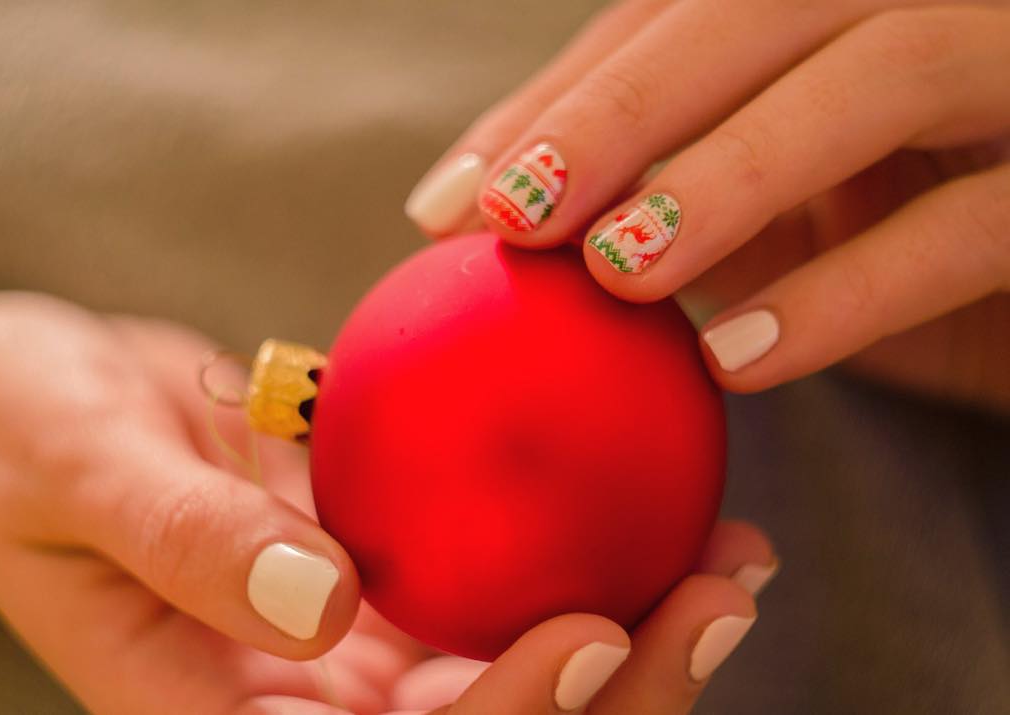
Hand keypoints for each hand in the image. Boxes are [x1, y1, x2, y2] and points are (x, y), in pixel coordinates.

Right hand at [0, 293, 775, 713]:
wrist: (36, 408)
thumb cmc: (24, 437)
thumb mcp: (80, 471)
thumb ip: (184, 540)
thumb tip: (316, 600)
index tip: (594, 631)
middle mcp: (310, 706)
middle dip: (621, 693)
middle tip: (720, 593)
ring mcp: (353, 650)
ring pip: (516, 671)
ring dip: (639, 632)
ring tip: (731, 558)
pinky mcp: (380, 579)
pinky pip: (496, 582)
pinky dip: (586, 550)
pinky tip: (662, 500)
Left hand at [405, 0, 1009, 410]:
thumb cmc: (900, 238)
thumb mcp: (774, 205)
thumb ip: (667, 187)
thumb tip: (491, 215)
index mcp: (837, 5)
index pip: (674, 17)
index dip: (556, 100)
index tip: (453, 204)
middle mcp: (928, 3)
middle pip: (760, 10)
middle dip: (622, 112)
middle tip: (515, 215)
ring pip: (879, 74)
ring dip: (728, 173)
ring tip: (618, 271)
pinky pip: (969, 225)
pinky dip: (845, 291)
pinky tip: (738, 359)